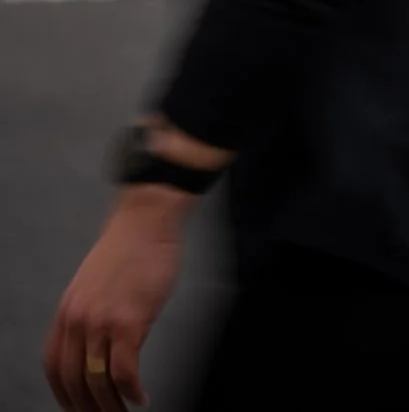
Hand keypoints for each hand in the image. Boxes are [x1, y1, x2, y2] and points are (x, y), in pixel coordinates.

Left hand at [44, 189, 189, 411]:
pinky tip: (140, 397)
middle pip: (74, 380)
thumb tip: (97, 345)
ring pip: (98, 380)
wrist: (146, 223)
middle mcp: (77, 322)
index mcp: (66, 314)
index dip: (63, 394)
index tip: (77, 408)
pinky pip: (125, 369)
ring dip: (110, 405)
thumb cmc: (128, 251)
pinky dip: (131, 389)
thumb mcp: (94, 286)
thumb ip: (90, 315)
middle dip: (87, 407)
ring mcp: (101, 323)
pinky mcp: (129, 322)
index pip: (55, 367)